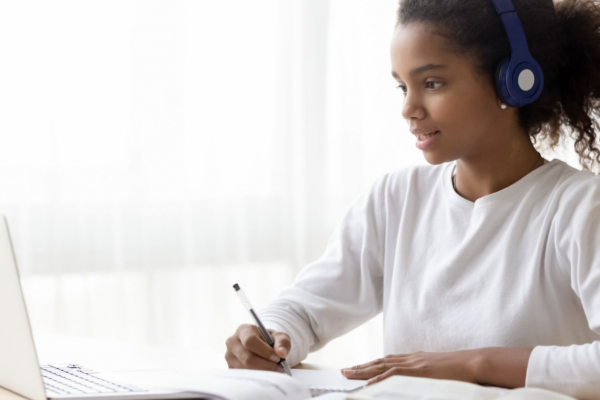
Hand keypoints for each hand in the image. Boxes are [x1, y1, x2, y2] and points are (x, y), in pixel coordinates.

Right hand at [225, 324, 290, 372]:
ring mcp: (229, 356)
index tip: (278, 358)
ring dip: (263, 372)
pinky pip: (244, 376)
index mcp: (243, 330)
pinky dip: (257, 377)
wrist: (261, 346)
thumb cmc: (269, 340)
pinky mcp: (230, 368)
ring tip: (275, 371)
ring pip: (245, 369)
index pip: (250, 341)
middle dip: (266, 365)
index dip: (264, 351)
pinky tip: (266, 374)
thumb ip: (282, 342)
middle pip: (247, 358)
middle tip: (279, 368)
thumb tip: (281, 353)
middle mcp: (232, 342)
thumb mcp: (279, 336)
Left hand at [341, 350, 480, 385]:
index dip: (371, 365)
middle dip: (361, 367)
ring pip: (383, 366)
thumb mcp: (439, 372)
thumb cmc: (461, 370)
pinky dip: (380, 378)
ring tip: (348, 374)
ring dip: (363, 370)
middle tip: (344, 371)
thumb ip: (426, 375)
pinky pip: (395, 375)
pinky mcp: (420, 371)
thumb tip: (418, 383)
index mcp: (415, 359)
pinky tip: (369, 383)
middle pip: (380, 362)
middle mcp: (412, 359)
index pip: (388, 361)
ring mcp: (415, 363)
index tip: (358, 368)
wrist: (474, 362)